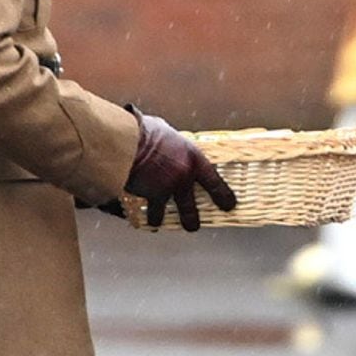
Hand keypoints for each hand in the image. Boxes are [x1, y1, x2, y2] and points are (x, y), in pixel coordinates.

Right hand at [125, 110, 237, 231]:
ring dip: (159, 217)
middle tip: (193, 226)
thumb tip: (169, 146)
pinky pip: (143, 207)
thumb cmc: (144, 130)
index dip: (223, 195)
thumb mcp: (167, 133)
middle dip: (192, 218)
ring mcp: (165, 188)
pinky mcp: (147, 195)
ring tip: (157, 221)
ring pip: (163, 211)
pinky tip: (134, 210)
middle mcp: (183, 176)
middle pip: (190, 205)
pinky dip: (138, 208)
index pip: (215, 181)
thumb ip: (172, 145)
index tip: (228, 205)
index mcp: (193, 158)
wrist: (126, 139)